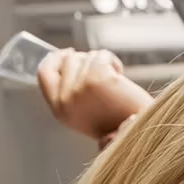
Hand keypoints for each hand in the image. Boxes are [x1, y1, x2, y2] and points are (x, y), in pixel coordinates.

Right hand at [37, 47, 152, 143]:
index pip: (44, 73)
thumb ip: (69, 90)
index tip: (68, 52)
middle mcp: (64, 100)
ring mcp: (79, 88)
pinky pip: (101, 55)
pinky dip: (113, 61)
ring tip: (114, 84)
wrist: (139, 131)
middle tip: (103, 75)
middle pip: (68, 60)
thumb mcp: (82, 111)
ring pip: (87, 56)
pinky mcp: (96, 78)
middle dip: (87, 61)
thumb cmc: (116, 123)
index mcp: (58, 110)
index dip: (56, 59)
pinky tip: (120, 78)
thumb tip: (65, 58)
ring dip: (102, 63)